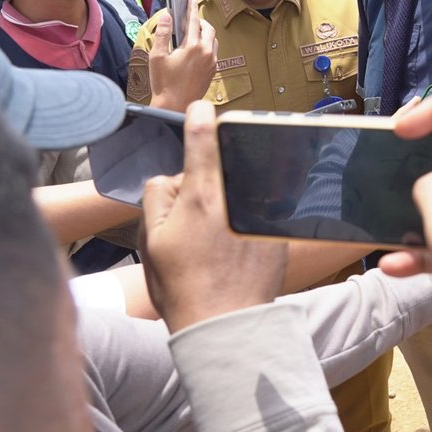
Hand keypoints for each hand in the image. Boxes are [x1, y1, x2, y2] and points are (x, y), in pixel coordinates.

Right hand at [140, 102, 287, 331]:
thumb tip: (173, 176)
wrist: (226, 323)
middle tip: (201, 200)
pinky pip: (264, 204)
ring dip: (237, 186)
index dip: (199, 117)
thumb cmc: (182, 285)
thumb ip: (157, 196)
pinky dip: (253, 208)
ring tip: (218, 225)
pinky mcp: (280, 227)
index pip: (202, 136)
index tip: (200, 109)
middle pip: (227, 158)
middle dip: (215, 166)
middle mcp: (236, 195)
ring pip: (247, 180)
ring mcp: (262, 210)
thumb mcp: (152, 240)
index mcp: (202, 194)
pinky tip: (238, 238)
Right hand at [148, 8, 218, 110]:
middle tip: (188, 19)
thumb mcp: (157, 56)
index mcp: (193, 47)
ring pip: (213, 40)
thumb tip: (167, 17)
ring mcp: (212, 62)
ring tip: (190, 34)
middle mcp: (206, 53)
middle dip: (199, 21)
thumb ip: (163, 34)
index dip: (190, 8)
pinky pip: (213, 51)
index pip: (193, 21)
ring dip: (204, 33)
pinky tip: (194, 49)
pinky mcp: (212, 70)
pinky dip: (206, 45)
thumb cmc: (164, 83)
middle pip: (208, 28)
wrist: (175, 106)